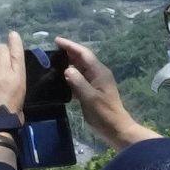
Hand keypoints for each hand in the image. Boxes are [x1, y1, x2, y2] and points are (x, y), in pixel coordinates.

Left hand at [0, 36, 27, 123]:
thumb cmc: (11, 117)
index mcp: (18, 77)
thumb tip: (10, 78)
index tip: (12, 35)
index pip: (16, 52)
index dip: (14, 41)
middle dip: (0, 50)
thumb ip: (15, 82)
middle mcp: (3, 72)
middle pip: (0, 49)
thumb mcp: (21, 97)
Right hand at [57, 35, 152, 149]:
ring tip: (54, 61)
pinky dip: (71, 75)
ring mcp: (97, 82)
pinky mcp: (94, 91)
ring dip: (69, 63)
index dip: (70, 46)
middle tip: (52, 50)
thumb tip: (67, 70)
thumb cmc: (104, 114)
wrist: (117, 129)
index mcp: (99, 72)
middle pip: (82, 59)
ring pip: (81, 68)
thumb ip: (77, 82)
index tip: (56, 40)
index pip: (84, 54)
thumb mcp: (90, 98)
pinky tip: (62, 78)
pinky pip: (81, 78)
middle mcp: (98, 74)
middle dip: (68, 52)